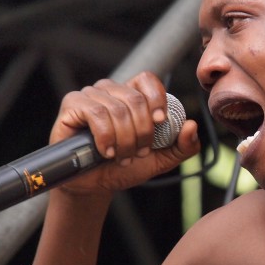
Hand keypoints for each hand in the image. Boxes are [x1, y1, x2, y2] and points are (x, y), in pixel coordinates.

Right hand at [49, 71, 199, 196]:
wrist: (95, 185)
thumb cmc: (125, 167)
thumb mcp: (161, 160)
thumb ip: (183, 146)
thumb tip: (191, 125)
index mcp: (134, 95)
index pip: (148, 79)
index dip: (157, 99)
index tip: (161, 122)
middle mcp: (112, 90)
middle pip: (136, 99)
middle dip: (142, 132)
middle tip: (138, 153)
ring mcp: (91, 95)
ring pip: (117, 109)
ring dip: (124, 140)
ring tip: (122, 157)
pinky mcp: (72, 105)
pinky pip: (95, 113)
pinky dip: (106, 136)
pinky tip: (106, 152)